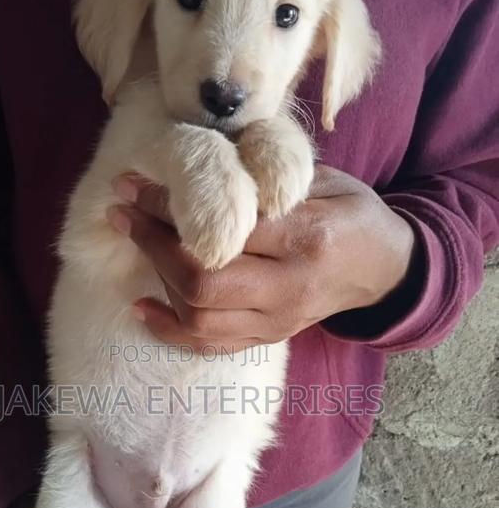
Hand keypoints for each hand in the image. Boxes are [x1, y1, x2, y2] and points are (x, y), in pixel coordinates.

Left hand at [107, 164, 417, 348]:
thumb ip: (267, 178)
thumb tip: (197, 162)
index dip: (171, 208)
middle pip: (204, 280)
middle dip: (153, 244)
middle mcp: (290, 287)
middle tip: (123, 212)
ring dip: (157, 280)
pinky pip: (210, 345)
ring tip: (134, 242)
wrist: (383, 269)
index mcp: (309, 237)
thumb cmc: (352, 213)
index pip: (227, 226)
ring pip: (201, 317)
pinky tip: (142, 306)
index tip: (135, 186)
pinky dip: (170, 329)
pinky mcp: (268, 338)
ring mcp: (278, 320)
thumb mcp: (324, 180)